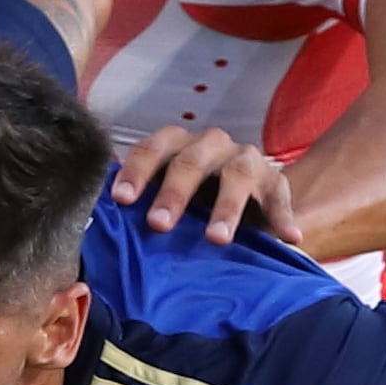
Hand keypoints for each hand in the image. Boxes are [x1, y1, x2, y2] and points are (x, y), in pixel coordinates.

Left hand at [105, 121, 303, 247]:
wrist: (245, 202)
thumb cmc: (191, 204)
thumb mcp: (164, 199)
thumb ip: (140, 205)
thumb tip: (96, 229)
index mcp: (177, 145)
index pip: (152, 149)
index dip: (137, 172)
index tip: (122, 201)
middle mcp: (210, 146)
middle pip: (190, 161)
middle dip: (174, 193)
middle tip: (159, 225)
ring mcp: (245, 160)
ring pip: (236, 174)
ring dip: (226, 207)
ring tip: (217, 239)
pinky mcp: (275, 181)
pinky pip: (280, 196)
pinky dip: (282, 216)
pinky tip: (289, 237)